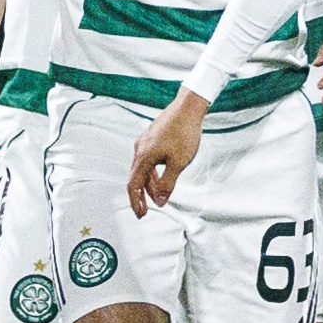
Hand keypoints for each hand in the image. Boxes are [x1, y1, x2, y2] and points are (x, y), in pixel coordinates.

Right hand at [127, 92, 209, 215]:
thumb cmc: (184, 132)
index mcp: (144, 157)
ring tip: (160, 196)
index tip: (141, 214)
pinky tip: (162, 177)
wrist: (188, 107)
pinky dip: (153, 172)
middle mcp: (139, 149)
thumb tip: (161, 200)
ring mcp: (144, 142)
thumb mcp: (179, 163)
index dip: (136, 202)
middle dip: (142, 196)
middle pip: (136, 178)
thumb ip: (168, 183)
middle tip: (147, 209)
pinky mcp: (151, 138)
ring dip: (150, 184)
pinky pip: (148, 160)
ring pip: (143, 169)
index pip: (134, 185)